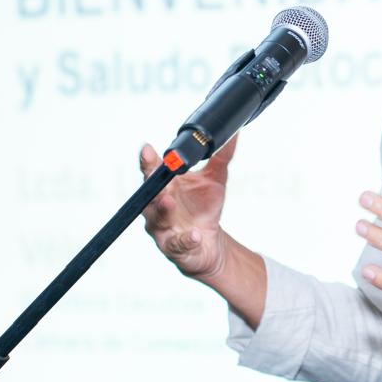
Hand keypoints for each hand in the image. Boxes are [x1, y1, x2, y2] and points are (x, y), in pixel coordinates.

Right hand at [140, 138, 237, 280]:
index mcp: (165, 187)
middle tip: (154, 171)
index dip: (148, 160)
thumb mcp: (215, 180)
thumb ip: (221, 157)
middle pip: (149, 193)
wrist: (209, 243)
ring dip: (162, 209)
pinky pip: (177, 244)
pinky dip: (186, 239)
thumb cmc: (204, 208)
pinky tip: (194, 234)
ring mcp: (162, 228)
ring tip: (168, 201)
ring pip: (157, 219)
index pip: (152, 171)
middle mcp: (156, 207)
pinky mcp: (174, 248)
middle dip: (150, 182)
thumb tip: (233, 133)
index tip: (147, 148)